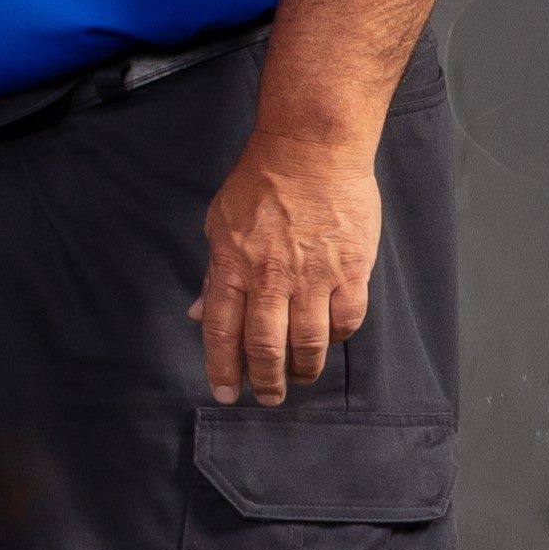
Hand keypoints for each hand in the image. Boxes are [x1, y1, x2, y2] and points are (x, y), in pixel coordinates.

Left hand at [193, 127, 381, 403]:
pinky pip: (347, 318)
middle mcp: (270, 279)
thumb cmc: (258, 183)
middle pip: (266, 346)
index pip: (221, 332)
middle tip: (268, 399)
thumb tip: (197, 312)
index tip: (226, 394)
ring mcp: (313, 277)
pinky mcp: (351, 269)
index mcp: (232, 269)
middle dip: (266, 381)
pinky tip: (331, 340)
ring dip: (304, 368)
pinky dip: (338, 336)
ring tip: (300, 378)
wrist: (309, 150)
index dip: (222, 369)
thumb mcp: (218, 225)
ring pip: (309, 341)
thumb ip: (213, 274)